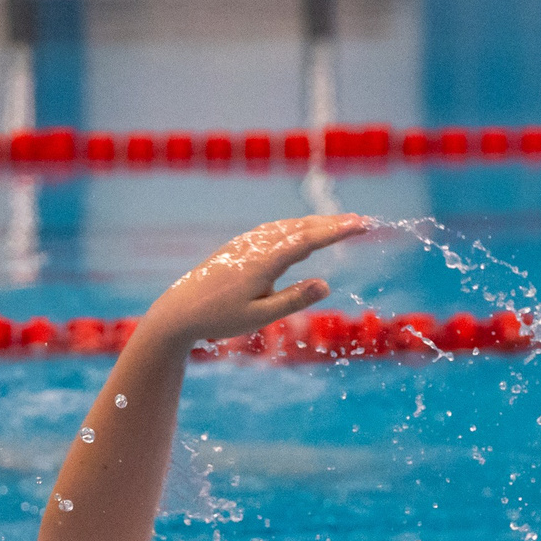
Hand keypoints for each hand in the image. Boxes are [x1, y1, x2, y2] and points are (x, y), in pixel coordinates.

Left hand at [147, 213, 364, 343]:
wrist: (177, 312)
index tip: (362, 224)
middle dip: (332, 223)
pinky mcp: (237, 248)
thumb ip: (293, 300)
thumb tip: (326, 284)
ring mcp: (244, 244)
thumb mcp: (259, 316)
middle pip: (300, 228)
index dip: (337, 231)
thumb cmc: (218, 319)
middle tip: (361, 221)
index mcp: (263, 262)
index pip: (308, 240)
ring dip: (313, 223)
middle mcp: (255, 246)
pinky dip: (293, 227)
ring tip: (338, 224)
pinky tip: (300, 232)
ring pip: (285, 227)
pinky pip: (272, 231)